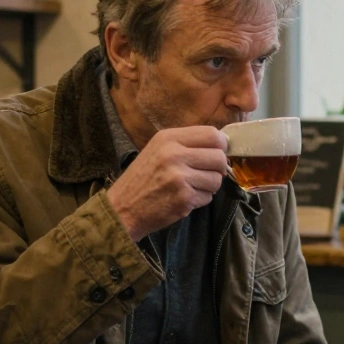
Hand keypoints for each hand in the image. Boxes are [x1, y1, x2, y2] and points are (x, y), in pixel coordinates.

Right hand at [108, 126, 228, 240]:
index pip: (212, 134)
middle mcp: (174, 154)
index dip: (221, 145)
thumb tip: (222, 144)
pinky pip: (208, 197)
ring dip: (209, 186)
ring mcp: (179, 177)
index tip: (218, 153)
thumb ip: (186, 144)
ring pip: (217, 179)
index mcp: (168, 138)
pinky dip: (200, 199)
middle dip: (218, 168)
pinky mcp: (184, 198)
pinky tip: (184, 198)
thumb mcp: (158, 150)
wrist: (122, 208)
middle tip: (205, 174)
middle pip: (219, 157)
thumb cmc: (142, 179)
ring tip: (191, 187)